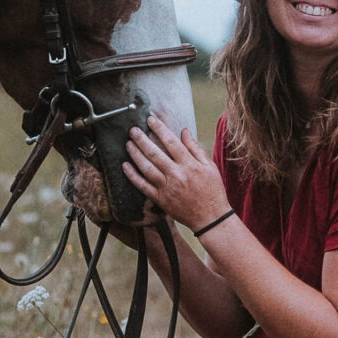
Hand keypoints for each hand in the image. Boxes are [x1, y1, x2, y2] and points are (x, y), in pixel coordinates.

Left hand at [123, 115, 230, 232]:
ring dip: (135, 154)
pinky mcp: (160, 199)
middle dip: (142, 139)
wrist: (210, 217)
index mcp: (190, 165)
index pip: (171, 142)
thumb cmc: (212, 191)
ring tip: (128, 143)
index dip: (159, 129)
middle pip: (155, 153)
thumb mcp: (209, 166)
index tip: (150, 119)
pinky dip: (132, 176)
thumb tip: (184, 131)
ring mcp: (167, 188)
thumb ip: (195, 148)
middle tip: (132, 130)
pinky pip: (142, 186)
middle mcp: (177, 175)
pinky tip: (125, 165)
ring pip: (146, 168)